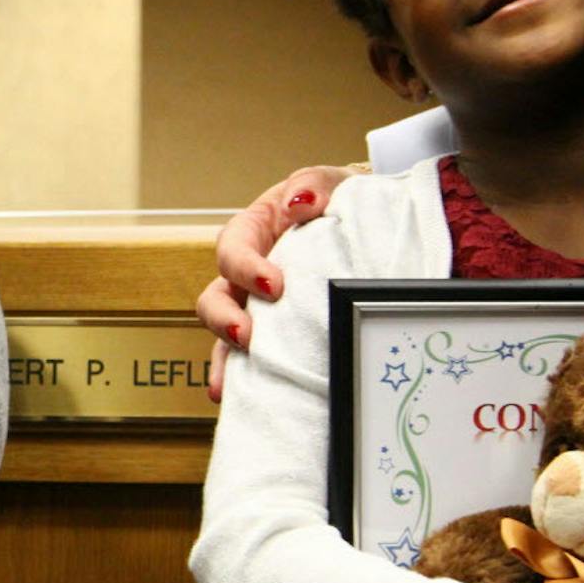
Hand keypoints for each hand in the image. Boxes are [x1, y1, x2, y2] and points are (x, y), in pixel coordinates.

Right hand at [197, 165, 355, 401]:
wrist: (368, 229)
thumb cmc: (338, 203)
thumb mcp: (329, 183)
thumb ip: (311, 185)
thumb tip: (298, 204)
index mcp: (253, 233)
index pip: (232, 248)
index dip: (245, 267)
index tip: (274, 284)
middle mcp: (246, 276)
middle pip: (215, 298)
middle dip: (224, 319)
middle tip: (247, 335)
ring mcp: (256, 309)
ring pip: (224, 336)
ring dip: (223, 359)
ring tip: (228, 385)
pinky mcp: (273, 336)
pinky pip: (249, 361)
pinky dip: (241, 380)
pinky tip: (239, 399)